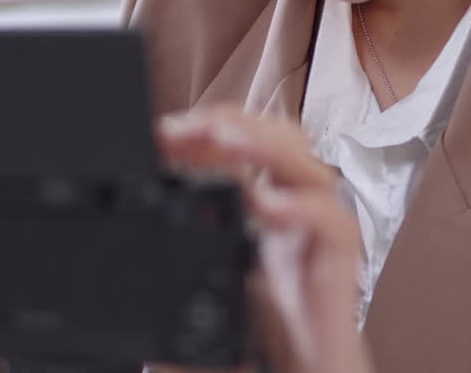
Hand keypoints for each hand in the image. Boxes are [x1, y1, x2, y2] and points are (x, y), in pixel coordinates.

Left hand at [151, 105, 372, 372]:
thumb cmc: (262, 360)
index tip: (162, 133)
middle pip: (280, 145)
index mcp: (258, 224)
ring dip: (268, 145)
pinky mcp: (339, 274)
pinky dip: (305, 208)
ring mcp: (316, 245)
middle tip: (188, 126)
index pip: (239, 157)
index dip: (205, 134)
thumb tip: (131, 307)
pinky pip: (336, 226)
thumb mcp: (199, 321)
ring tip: (225, 138)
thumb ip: (169, 308)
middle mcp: (291, 225)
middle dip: (236, 123)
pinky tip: (269, 205)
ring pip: (311, 170)